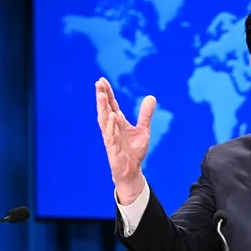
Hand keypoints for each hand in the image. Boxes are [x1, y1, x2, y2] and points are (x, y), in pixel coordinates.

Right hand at [96, 77, 155, 204]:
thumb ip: (145, 114)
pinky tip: (112, 116)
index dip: (107, 93)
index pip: (111, 104)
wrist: (132, 170)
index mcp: (118, 122)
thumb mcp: (143, 130)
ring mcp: (111, 137)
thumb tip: (151, 97)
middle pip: (105, 109)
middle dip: (102, 97)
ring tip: (102, 96)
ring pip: (104, 121)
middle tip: (98, 84)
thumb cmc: (134, 150)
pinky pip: (110, 135)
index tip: (102, 80)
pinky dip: (111, 126)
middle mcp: (112, 127)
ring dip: (103, 108)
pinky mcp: (112, 148)